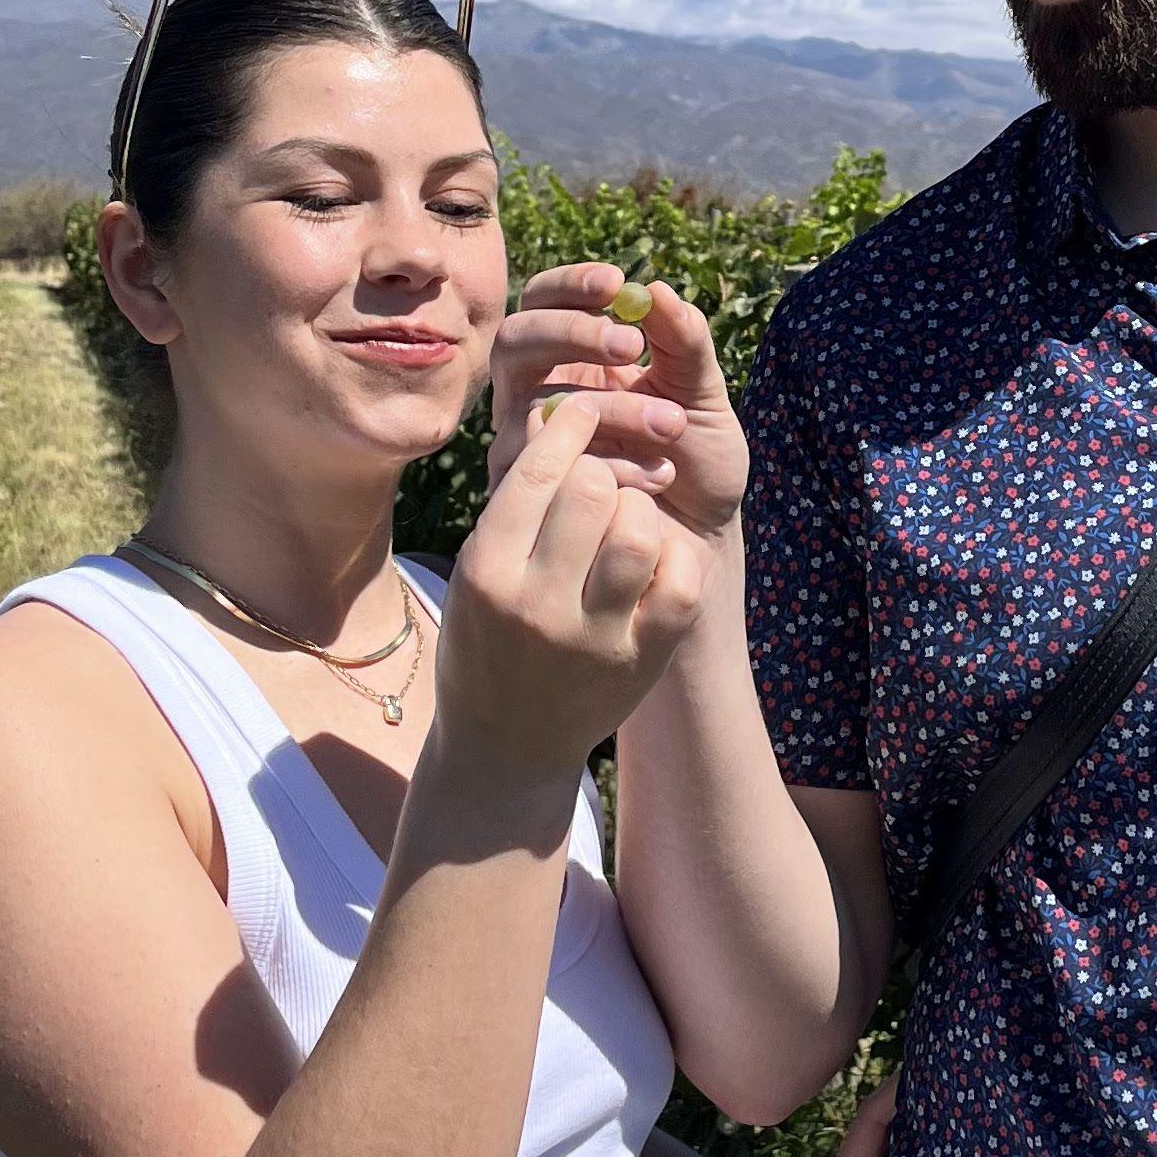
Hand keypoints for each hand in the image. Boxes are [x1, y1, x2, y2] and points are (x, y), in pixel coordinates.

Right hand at [428, 391, 707, 791]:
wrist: (505, 744)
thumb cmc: (487, 638)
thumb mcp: (476, 573)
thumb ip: (513, 507)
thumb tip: (561, 417)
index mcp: (486, 574)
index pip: (536, 471)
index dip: (568, 428)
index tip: (581, 412)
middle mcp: (537, 606)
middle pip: (593, 490)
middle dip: (603, 469)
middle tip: (603, 478)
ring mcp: (595, 638)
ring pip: (639, 531)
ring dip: (639, 509)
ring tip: (627, 519)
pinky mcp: (644, 660)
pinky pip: (680, 580)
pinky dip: (673, 556)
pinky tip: (654, 559)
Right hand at [489, 262, 748, 541]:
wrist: (704, 542)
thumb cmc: (700, 464)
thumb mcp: (703, 396)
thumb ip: (685, 343)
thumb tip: (656, 289)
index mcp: (577, 361)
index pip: (544, 302)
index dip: (569, 286)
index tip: (616, 284)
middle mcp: (540, 398)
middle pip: (514, 343)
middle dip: (569, 334)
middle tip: (629, 345)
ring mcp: (531, 451)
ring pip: (534, 406)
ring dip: (609, 407)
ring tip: (671, 424)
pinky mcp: (535, 502)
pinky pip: (550, 469)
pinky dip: (613, 465)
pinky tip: (660, 475)